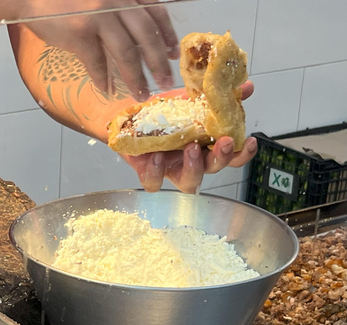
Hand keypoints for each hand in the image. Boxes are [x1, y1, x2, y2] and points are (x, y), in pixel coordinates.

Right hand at [26, 0, 178, 100]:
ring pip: (126, 52)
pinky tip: (106, 90)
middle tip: (164, 81)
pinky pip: (96, 62)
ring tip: (140, 93)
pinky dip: (101, 78)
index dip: (167, 35)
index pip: (156, 12)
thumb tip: (133, 38)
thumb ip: (117, 8)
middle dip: (158, 62)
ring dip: (135, 77)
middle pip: (146, 36)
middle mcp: (116, 1)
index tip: (173, 54)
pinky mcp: (79, 34)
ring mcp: (98, 17)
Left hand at [123, 81, 257, 192]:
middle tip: (224, 143)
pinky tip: (157, 157)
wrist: (129, 116)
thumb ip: (216, 96)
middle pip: (213, 169)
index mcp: (205, 146)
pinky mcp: (148, 173)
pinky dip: (157, 172)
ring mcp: (170, 169)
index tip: (250, 141)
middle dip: (222, 158)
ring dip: (194, 167)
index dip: (243, 154)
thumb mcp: (189, 99)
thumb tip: (246, 86)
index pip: (232, 157)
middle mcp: (191, 162)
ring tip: (191, 148)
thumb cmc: (162, 113)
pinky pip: (155, 182)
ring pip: (188, 181)